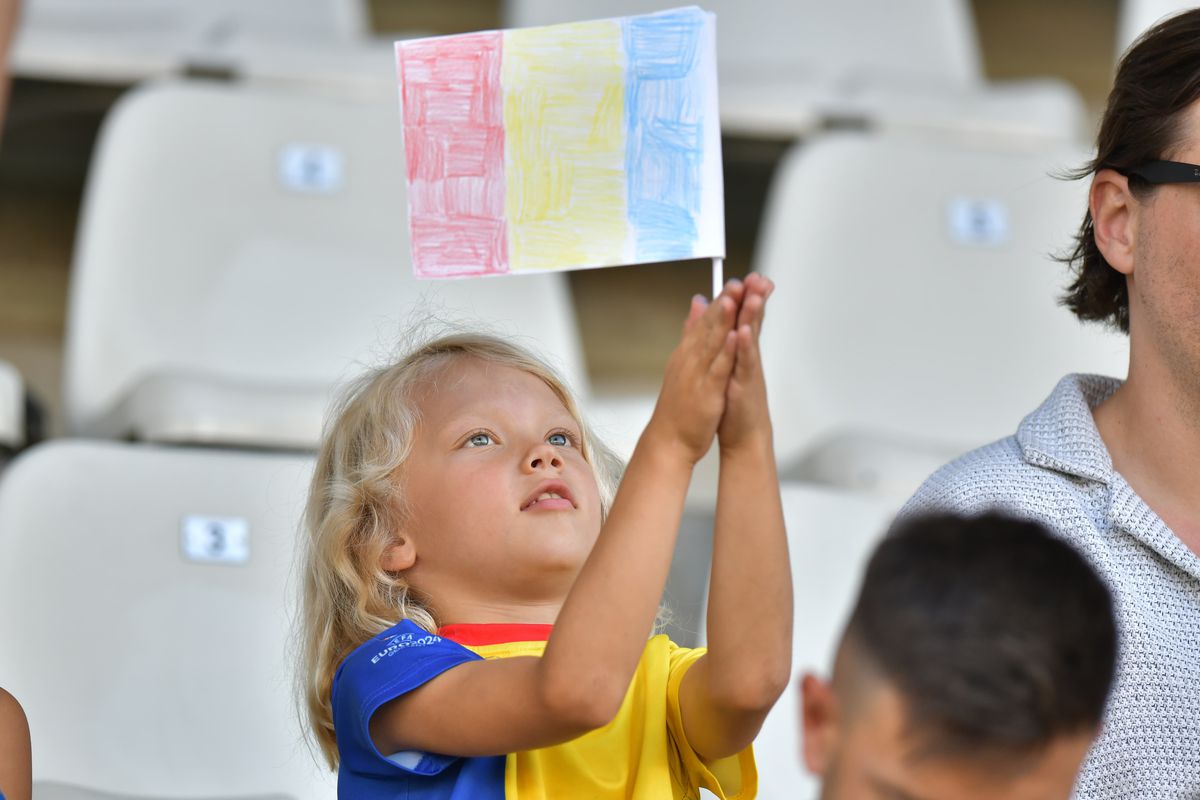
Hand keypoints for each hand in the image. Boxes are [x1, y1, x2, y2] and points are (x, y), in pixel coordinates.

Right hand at [644, 280, 742, 464]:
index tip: (733, 282)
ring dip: (723, 318)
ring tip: (735, 297)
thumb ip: (690, 334)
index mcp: (687, 354)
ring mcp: (697, 374)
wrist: (669, 439)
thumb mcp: (682, 365)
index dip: (719, 301)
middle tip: (737, 281)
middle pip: (708, 326)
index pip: (704, 322)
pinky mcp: (706, 391)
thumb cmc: (677, 407)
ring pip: (712, 342)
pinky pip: (716, 368)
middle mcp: (690, 359)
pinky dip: (724, 351)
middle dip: (724, 302)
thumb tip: (696, 307)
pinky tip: (733, 335)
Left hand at [718, 273, 773, 452]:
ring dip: (753, 316)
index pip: (746, 317)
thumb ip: (728, 342)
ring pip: (751, 337)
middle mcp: (747, 357)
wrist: (743, 435)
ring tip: (754, 295)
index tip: (752, 276)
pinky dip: (744, 347)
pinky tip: (743, 333)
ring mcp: (747, 369)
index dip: (749, 296)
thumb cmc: (735, 402)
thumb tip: (726, 323)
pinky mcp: (745, 385)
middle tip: (760, 277)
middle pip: (753, 321)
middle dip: (756, 298)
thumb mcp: (730, 366)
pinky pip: (745, 363)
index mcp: (740, 351)